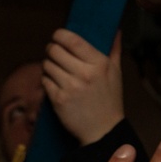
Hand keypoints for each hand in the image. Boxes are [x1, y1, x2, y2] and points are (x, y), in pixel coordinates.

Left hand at [42, 29, 124, 145]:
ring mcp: (70, 87)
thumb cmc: (110, 100)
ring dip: (49, 65)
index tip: (58, 36)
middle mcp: (84, 73)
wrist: (103, 131)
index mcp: (99, 63)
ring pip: (47, 64)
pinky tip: (56, 83)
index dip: (60, 34)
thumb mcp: (116, 73)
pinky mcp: (58, 99)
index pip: (72, 40)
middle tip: (55, 53)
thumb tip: (115, 30)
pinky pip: (44, 80)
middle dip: (52, 49)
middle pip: (54, 50)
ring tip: (57, 70)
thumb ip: (114, 49)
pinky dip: (47, 80)